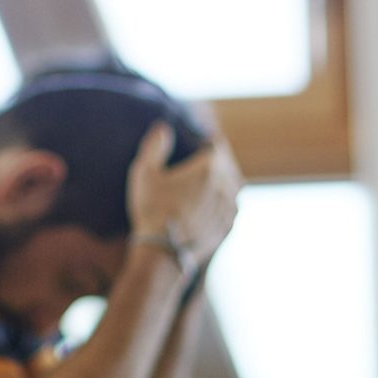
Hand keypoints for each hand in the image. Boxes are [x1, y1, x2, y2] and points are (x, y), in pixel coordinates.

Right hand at [125, 123, 241, 263]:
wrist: (164, 250)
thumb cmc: (152, 209)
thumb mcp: (144, 173)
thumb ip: (154, 147)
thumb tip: (162, 127)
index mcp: (209, 168)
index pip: (218, 145)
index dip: (208, 141)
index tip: (199, 142)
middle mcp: (226, 185)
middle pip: (228, 165)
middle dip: (217, 160)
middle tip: (203, 160)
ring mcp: (230, 207)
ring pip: (233, 185)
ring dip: (223, 181)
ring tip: (208, 182)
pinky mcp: (228, 225)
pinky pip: (231, 206)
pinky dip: (224, 201)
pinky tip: (210, 204)